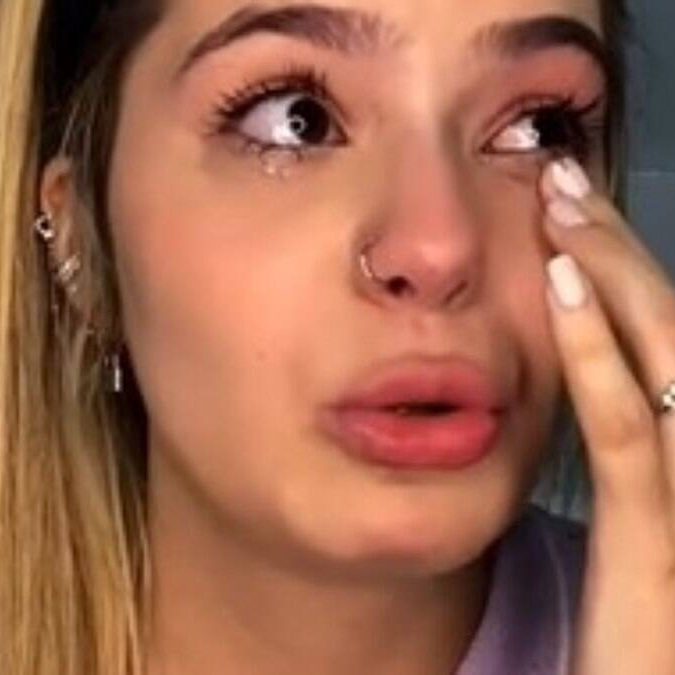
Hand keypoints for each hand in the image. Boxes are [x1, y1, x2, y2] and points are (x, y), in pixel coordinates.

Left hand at [540, 157, 674, 674]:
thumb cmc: (646, 627)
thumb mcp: (647, 520)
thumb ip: (633, 446)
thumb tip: (600, 356)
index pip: (669, 335)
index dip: (628, 264)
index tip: (578, 215)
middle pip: (672, 324)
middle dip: (620, 244)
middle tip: (566, 180)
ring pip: (661, 354)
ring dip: (610, 269)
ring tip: (562, 205)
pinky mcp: (657, 544)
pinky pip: (627, 432)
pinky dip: (594, 353)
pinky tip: (557, 289)